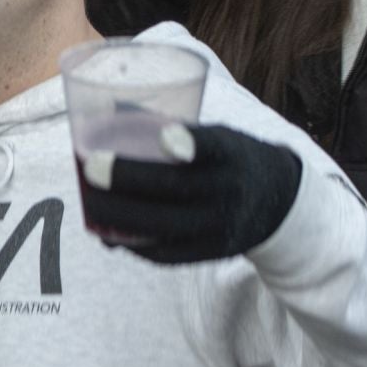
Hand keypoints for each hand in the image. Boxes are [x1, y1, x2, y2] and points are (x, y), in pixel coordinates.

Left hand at [81, 121, 302, 264]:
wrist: (278, 201)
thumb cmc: (227, 158)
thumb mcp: (217, 135)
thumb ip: (175, 130)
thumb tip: (108, 112)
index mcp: (231, 151)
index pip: (214, 145)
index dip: (190, 142)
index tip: (165, 135)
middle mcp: (230, 188)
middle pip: (176, 188)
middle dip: (127, 179)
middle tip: (90, 168)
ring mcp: (222, 225)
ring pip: (165, 225)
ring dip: (120, 216)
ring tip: (88, 200)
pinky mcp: (212, 252)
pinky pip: (167, 254)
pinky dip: (134, 243)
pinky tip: (107, 230)